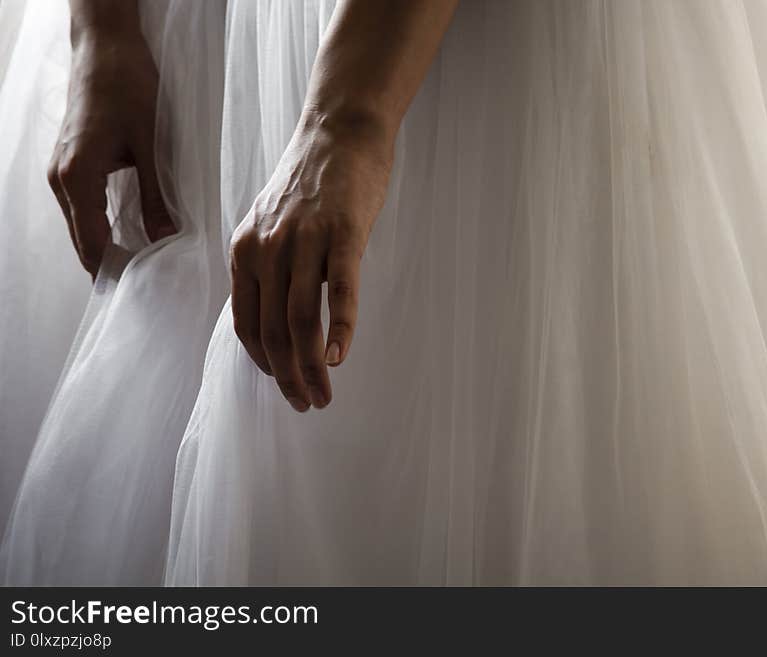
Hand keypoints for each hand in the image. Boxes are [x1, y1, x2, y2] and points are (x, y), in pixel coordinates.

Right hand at [47, 29, 174, 279]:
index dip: (116, 270)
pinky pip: (83, 207)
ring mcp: (61, 170)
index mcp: (77, 177)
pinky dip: (102, 227)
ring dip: (108, 248)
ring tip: (143, 269)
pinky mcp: (70, 162)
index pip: (92, 243)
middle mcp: (61, 178)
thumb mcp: (151, 145)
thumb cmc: (128, 87)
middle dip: (112, 266)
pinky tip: (129, 238)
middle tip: (149, 288)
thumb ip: (156, 196)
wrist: (106, 46)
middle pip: (83, 240)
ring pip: (82, 226)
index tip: (144, 291)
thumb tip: (168, 238)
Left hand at [229, 110, 391, 410]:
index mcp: (245, 251)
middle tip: (308, 404)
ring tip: (324, 395)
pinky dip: (340, 329)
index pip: (247, 323)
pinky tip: (341, 357)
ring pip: (301, 319)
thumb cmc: (310, 182)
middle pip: (273, 330)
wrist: (340, 131)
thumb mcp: (271, 224)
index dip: (263, 364)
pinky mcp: (342, 234)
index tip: (284, 386)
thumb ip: (267, 267)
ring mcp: (304, 241)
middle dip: (288, 377)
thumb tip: (278, 316)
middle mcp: (266, 249)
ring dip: (312, 367)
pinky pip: (341, 291)